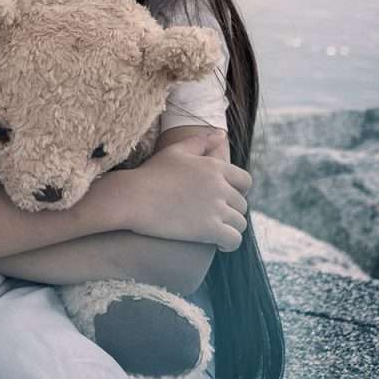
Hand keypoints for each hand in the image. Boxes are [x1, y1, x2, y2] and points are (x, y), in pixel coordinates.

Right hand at [124, 132, 250, 250]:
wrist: (133, 198)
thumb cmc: (151, 174)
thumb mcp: (176, 151)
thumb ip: (201, 142)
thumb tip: (221, 134)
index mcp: (215, 167)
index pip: (245, 181)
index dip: (239, 191)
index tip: (228, 198)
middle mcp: (220, 187)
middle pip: (241, 204)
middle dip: (232, 211)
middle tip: (217, 217)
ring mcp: (216, 209)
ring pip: (239, 223)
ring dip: (231, 228)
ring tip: (219, 232)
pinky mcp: (209, 230)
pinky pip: (233, 240)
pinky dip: (230, 243)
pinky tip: (219, 244)